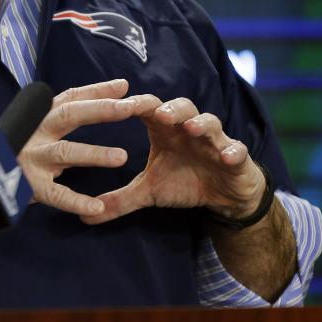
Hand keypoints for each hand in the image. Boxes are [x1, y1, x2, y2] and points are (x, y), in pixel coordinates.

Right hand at [17, 79, 135, 217]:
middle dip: (99, 110)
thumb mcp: (46, 125)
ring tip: (121, 157)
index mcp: (42, 116)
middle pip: (68, 115)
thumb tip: (120, 87)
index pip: (71, 97)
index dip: (97, 90)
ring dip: (93, 153)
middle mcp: (36, 132)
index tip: (125, 86)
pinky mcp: (29, 185)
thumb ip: (79, 109)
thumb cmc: (24, 146)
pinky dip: (76, 201)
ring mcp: (32, 158)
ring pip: (64, 152)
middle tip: (129, 108)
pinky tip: (97, 207)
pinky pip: (55, 194)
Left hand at [80, 95, 267, 224]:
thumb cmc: (185, 181)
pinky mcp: (235, 156)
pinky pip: (237, 149)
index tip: (119, 107)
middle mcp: (188, 129)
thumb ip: (119, 199)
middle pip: (181, 107)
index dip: (136, 105)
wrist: (224, 194)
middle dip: (171, 108)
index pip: (149, 109)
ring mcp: (214, 140)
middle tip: (159, 115)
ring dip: (201, 123)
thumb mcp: (149, 192)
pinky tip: (227, 156)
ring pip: (210, 122)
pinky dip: (233, 151)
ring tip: (191, 128)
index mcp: (165, 131)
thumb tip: (84, 217)